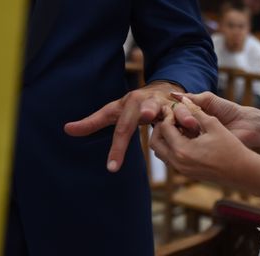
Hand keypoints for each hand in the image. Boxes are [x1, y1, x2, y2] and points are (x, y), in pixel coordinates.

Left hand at [64, 81, 199, 171]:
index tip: (112, 169)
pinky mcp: (179, 105)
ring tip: (178, 124)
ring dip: (170, 115)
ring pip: (166, 111)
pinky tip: (193, 127)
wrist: (164, 89)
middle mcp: (143, 103)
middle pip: (140, 117)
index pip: (119, 128)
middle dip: (140, 120)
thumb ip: (93, 122)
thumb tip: (66, 129)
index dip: (116, 148)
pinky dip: (188, 120)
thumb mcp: (114, 111)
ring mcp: (162, 103)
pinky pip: (184, 114)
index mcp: (126, 105)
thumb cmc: (135, 106)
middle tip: (144, 124)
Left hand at [151, 102, 254, 185]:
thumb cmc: (230, 147)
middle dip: (159, 127)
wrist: (243, 171)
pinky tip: (184, 137)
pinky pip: (170, 158)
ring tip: (177, 126)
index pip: (164, 128)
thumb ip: (195, 111)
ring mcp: (181, 170)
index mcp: (182, 150)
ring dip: (164, 138)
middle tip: (170, 117)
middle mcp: (178, 162)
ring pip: (160, 152)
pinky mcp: (186, 173)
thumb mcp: (213, 124)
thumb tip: (182, 100)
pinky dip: (171, 146)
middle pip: (155, 142)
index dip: (167, 115)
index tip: (173, 107)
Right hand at [171, 92, 259, 149]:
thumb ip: (192, 98)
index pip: (172, 116)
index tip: (165, 109)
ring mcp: (193, 141)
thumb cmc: (229, 110)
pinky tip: (186, 134)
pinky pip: (186, 148)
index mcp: (191, 117)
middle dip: (170, 122)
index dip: (167, 114)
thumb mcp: (209, 100)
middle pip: (171, 127)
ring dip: (177, 131)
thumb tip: (173, 95)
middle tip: (174, 118)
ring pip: (176, 138)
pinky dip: (184, 141)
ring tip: (185, 125)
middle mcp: (189, 130)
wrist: (245, 125)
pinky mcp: (199, 151)